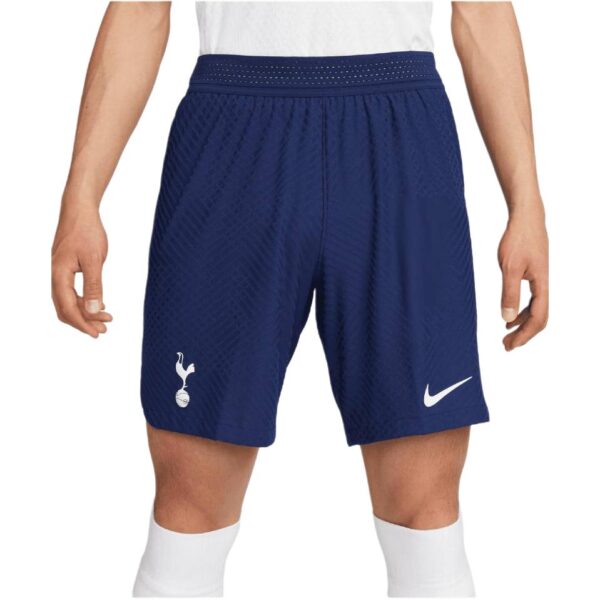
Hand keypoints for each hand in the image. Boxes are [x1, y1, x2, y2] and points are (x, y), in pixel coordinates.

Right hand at [51, 204, 112, 336]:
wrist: (79, 209)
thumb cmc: (87, 231)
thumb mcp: (94, 260)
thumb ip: (94, 285)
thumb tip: (93, 310)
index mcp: (59, 274)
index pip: (67, 307)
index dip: (82, 323)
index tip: (97, 333)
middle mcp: (56, 275)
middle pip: (65, 308)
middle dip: (84, 321)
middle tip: (104, 330)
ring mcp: (60, 272)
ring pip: (68, 300)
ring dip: (85, 312)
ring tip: (105, 319)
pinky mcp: (66, 268)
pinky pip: (71, 291)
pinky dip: (84, 301)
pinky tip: (98, 304)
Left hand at [498, 203, 548, 350]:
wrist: (526, 218)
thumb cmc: (518, 239)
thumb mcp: (509, 268)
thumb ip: (508, 293)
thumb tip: (506, 318)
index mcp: (541, 285)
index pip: (538, 318)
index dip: (525, 335)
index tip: (510, 345)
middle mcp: (543, 285)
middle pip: (539, 318)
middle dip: (524, 334)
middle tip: (506, 346)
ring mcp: (539, 280)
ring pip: (535, 309)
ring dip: (521, 324)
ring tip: (506, 334)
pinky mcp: (533, 274)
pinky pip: (531, 299)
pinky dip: (520, 311)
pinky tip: (509, 315)